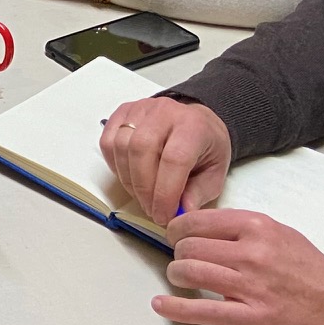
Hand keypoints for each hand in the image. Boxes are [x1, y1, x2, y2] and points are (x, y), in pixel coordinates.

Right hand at [98, 96, 232, 224]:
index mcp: (193, 126)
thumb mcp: (216, 173)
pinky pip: (107, 142)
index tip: (163, 215)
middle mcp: (165, 111)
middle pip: (141, 148)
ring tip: (142, 196)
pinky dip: (115, 167)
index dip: (165, 192)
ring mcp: (141, 109)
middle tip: (151, 209)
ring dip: (128, 181)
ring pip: (120, 146)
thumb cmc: (206, 147)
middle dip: (143, 188)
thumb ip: (199, 193)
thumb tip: (182, 212)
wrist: (197, 122)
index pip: (174, 158)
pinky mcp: (123, 113)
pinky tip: (130, 178)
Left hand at [156, 209, 323, 324]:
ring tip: (177, 279)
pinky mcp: (251, 319)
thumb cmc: (316, 277)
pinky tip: (161, 306)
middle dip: (177, 254)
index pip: (200, 220)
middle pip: (190, 246)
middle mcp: (253, 253)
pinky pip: (202, 311)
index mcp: (259, 228)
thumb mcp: (285, 237)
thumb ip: (248, 232)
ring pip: (191, 272)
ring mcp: (251, 286)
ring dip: (176, 276)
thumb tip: (208, 230)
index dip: (179, 228)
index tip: (174, 235)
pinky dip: (175, 309)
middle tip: (178, 261)